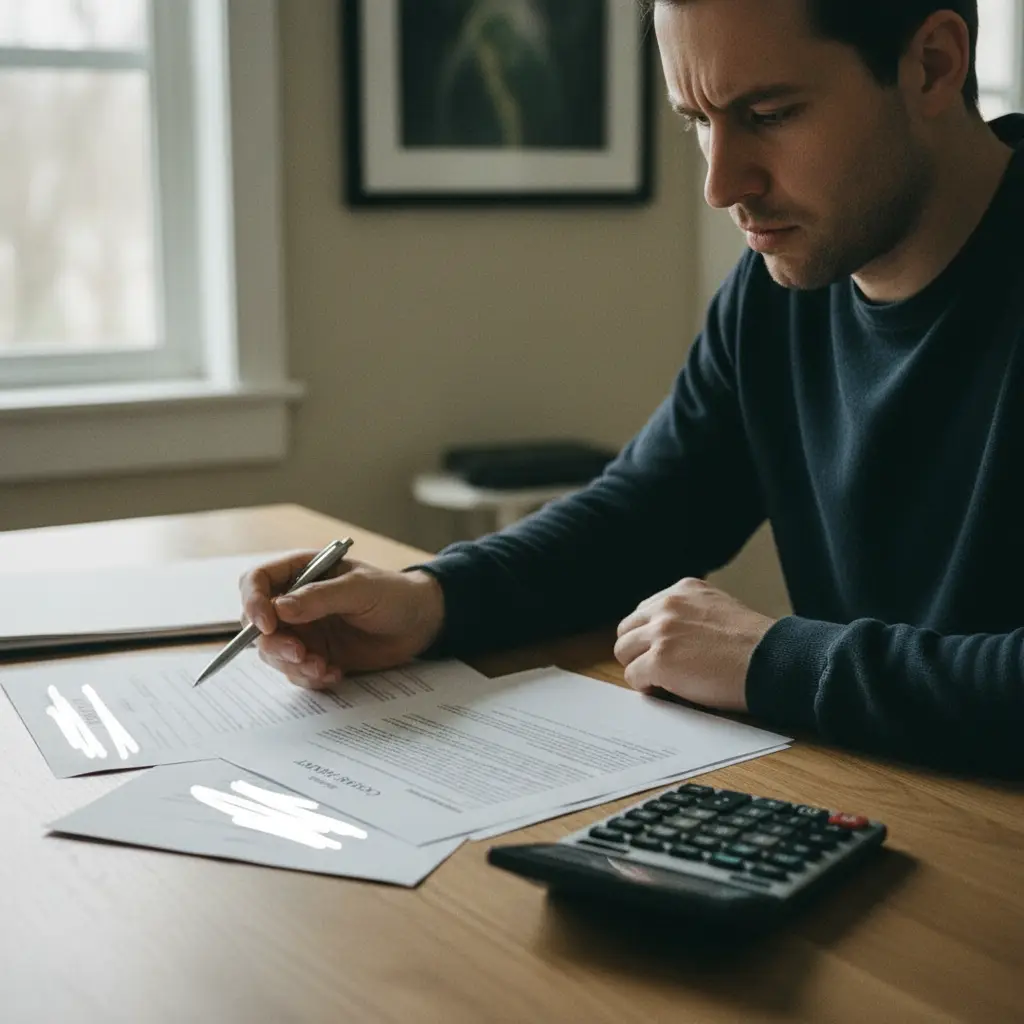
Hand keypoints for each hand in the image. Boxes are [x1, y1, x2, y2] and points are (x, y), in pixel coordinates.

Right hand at [240, 552, 444, 688]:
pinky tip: (335, 673)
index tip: (267, 625)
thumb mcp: (360, 589)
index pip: (257, 581)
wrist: (418, 623)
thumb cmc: (393, 594)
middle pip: (257, 623)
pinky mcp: (315, 655)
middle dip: (274, 643)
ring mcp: (303, 631)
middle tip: (300, 654)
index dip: (253, 602)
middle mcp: (294, 602)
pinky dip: (310, 677)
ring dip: (293, 665)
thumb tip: (279, 608)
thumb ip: (320, 597)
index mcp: (300, 572)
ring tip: (323, 666)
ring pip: (273, 652)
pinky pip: (297, 672)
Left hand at [613, 577, 774, 711]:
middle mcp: (668, 605)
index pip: (644, 611)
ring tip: (664, 680)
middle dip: (638, 650)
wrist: (773, 660)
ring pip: (624, 652)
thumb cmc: (755, 644)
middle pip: (627, 630)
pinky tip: (669, 691)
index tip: (664, 651)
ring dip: (640, 667)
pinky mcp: (660, 660)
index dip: (650, 636)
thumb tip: (669, 635)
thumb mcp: (720, 609)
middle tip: (658, 668)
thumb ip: (691, 613)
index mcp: (683, 589)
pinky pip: (633, 676)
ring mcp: (661, 632)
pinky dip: (647, 687)